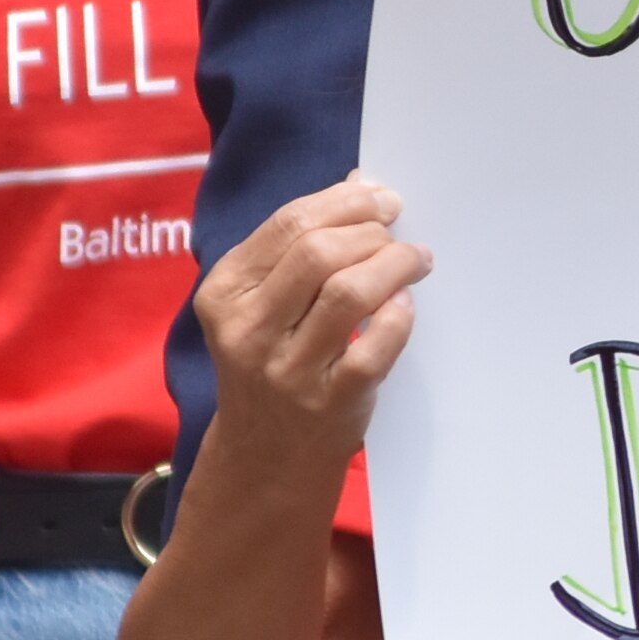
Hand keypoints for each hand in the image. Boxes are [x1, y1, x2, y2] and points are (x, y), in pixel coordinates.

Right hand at [193, 177, 431, 487]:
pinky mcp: (329, 403)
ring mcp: (287, 371)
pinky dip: (398, 315)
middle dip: (370, 231)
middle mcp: (248, 331)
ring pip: (349, 292)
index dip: (345, 203)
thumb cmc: (273, 361)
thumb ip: (301, 244)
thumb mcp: (262, 303)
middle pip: (318, 252)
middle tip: (397, 232)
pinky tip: (404, 305)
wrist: (266, 455)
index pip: (288, 224)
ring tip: (414, 260)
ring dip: (394, 264)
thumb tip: (362, 184)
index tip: (382, 199)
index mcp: (224, 293)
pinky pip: (375, 345)